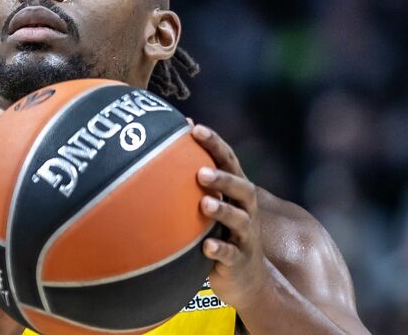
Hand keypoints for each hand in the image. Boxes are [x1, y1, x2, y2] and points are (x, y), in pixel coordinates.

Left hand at [191, 124, 273, 309]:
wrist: (247, 279)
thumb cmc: (220, 234)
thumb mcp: (210, 206)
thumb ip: (193, 183)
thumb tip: (160, 149)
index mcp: (236, 193)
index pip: (229, 161)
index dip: (214, 143)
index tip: (194, 128)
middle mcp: (246, 211)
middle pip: (242, 188)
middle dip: (223, 177)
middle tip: (200, 171)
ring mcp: (245, 237)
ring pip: (240, 220)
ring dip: (223, 210)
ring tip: (205, 203)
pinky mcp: (240, 261)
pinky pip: (231, 255)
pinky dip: (220, 249)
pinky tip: (206, 246)